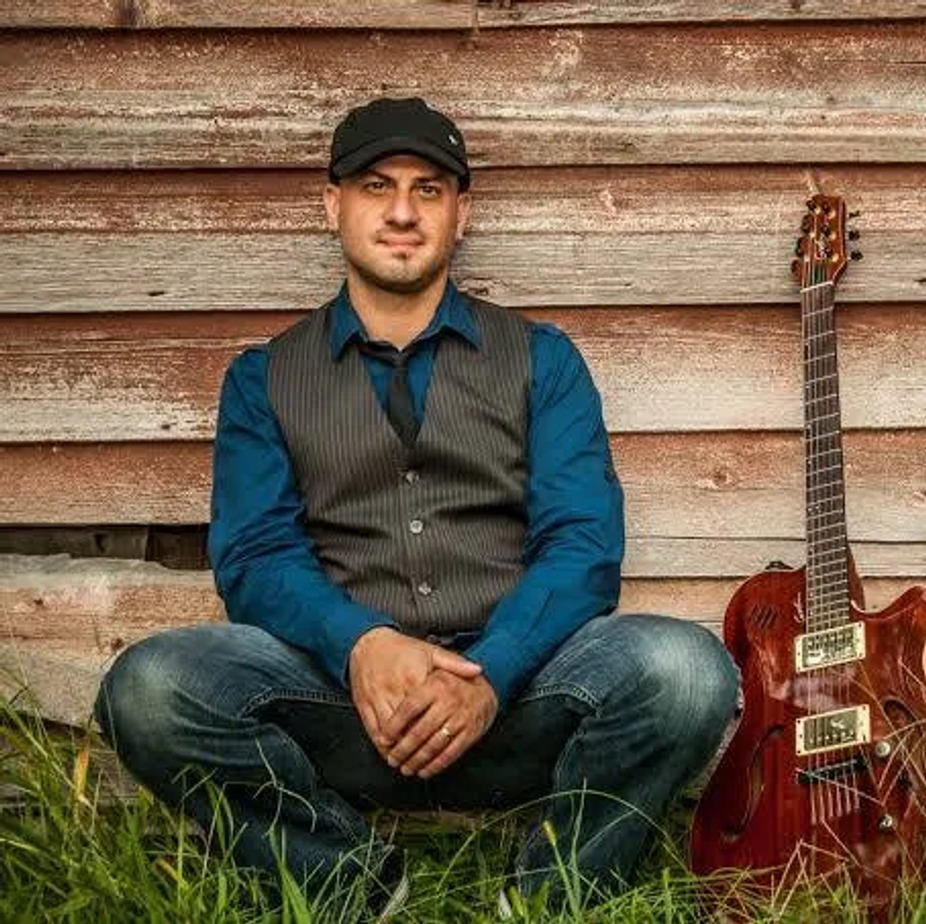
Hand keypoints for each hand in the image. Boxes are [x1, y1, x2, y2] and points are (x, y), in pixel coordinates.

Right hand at [348, 627, 481, 757]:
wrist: (368, 644)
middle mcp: (394, 689)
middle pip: (406, 725)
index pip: (426, 710)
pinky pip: (372, 729)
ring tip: (406, 762)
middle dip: (414, 746)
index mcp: (413, 677)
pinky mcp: (364, 704)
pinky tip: (389, 752)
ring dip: (397, 749)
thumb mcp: (430, 651)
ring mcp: (377, 698)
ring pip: (388, 731)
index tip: (442, 741)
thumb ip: (454, 663)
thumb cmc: (402, 649)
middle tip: (422, 761)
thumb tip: (477, 670)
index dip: (434, 729)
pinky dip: (381, 744)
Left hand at [382, 669, 498, 778]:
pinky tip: (423, 771)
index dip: (394, 725)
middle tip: (391, 759)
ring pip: (433, 745)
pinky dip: (435, 765)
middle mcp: (449, 702)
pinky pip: (450, 753)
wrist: (484, 694)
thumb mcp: (436, 670)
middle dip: (403, 749)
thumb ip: (414, 678)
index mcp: (436, 685)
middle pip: (420, 731)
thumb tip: (389, 696)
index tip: (383, 738)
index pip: (409, 708)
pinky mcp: (471, 734)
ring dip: (416, 760)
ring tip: (404, 768)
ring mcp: (461, 719)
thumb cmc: (451, 684)